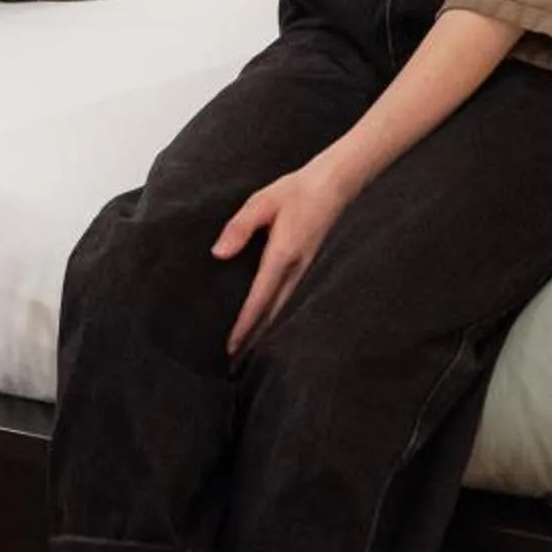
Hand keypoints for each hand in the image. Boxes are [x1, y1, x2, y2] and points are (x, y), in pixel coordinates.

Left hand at [214, 158, 356, 356]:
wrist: (334, 185)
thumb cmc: (295, 190)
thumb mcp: (262, 201)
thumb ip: (239, 227)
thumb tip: (218, 254)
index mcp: (282, 255)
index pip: (259, 299)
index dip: (244, 325)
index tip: (230, 347)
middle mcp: (295, 269)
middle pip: (272, 316)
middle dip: (252, 341)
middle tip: (232, 366)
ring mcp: (304, 271)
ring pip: (282, 312)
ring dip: (264, 334)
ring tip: (245, 355)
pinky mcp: (306, 268)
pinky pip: (288, 301)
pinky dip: (274, 318)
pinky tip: (265, 326)